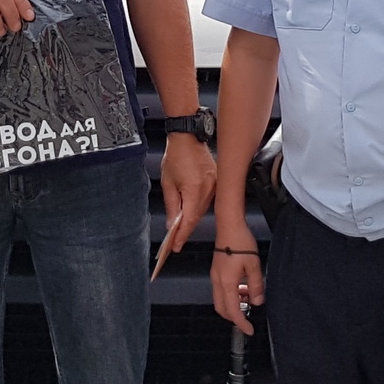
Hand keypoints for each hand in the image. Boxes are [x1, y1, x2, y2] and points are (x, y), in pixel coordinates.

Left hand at [152, 133, 215, 274]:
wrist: (188, 137)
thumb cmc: (177, 155)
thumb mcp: (167, 183)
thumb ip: (170, 205)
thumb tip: (171, 223)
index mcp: (195, 190)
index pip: (188, 220)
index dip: (181, 235)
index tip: (176, 246)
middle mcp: (208, 189)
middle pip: (196, 217)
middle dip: (185, 230)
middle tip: (175, 241)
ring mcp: (214, 186)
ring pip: (202, 210)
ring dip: (191, 219)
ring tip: (179, 229)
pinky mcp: (216, 182)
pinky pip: (206, 200)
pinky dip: (197, 208)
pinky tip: (190, 212)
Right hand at [211, 228, 264, 332]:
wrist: (229, 226)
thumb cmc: (240, 242)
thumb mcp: (254, 265)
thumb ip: (256, 286)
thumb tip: (257, 301)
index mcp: (227, 282)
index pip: (233, 310)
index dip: (241, 323)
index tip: (249, 330)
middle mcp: (218, 281)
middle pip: (222, 309)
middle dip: (234, 317)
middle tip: (248, 319)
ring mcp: (215, 276)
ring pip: (221, 300)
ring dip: (233, 304)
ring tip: (249, 298)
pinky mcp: (216, 271)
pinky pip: (221, 290)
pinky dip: (231, 295)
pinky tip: (243, 287)